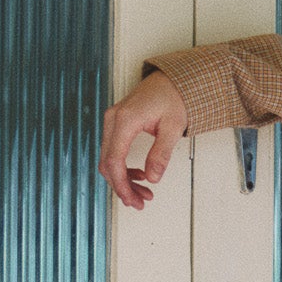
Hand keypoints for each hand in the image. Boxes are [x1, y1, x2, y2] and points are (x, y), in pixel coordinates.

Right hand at [100, 70, 187, 209]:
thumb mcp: (173, 127)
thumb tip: (153, 177)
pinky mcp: (117, 124)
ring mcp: (112, 121)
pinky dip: (123, 167)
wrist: (172, 79)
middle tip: (140, 202)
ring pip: (109, 159)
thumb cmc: (173, 96)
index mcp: (125, 120)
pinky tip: (139, 176)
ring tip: (143, 194)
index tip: (132, 199)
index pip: (114, 159)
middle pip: (108, 162)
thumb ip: (161, 153)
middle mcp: (113, 119)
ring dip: (123, 179)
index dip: (121, 184)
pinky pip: (113, 151)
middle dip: (122, 186)